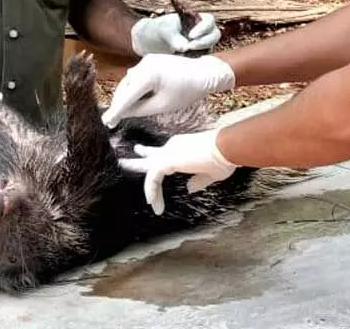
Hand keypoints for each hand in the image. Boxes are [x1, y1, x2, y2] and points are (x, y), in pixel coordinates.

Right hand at [102, 54, 235, 126]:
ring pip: (129, 82)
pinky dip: (134, 88)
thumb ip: (140, 109)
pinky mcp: (150, 60)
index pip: (127, 96)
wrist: (205, 72)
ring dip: (125, 96)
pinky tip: (132, 100)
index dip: (115, 110)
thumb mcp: (162, 105)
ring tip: (121, 113)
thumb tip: (123, 113)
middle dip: (119, 104)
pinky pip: (137, 76)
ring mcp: (146, 60)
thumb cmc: (187, 90)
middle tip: (112, 121)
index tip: (106, 122)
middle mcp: (144, 63)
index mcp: (148, 74)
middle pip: (125, 87)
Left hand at [118, 129, 237, 214]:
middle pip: (151, 155)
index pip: (165, 156)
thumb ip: (199, 181)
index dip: (159, 167)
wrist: (226, 148)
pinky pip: (152, 177)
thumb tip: (189, 189)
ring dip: (141, 178)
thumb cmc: (223, 158)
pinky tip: (153, 202)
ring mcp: (169, 152)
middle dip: (139, 159)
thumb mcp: (211, 174)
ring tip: (135, 188)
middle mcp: (173, 147)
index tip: (162, 178)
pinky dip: (151, 190)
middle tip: (123, 161)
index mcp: (183, 149)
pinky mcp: (167, 160)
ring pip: (148, 167)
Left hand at [131, 12, 220, 55]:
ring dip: (200, 52)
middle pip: (214, 35)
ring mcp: (202, 44)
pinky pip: (203, 60)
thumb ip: (174, 37)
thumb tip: (184, 48)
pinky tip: (184, 62)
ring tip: (183, 55)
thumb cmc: (159, 30)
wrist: (150, 42)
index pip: (209, 20)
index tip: (191, 36)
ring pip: (210, 48)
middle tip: (189, 47)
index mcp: (197, 19)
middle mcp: (203, 32)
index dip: (203, 28)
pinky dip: (196, 61)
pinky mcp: (197, 57)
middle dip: (204, 42)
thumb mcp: (163, 30)